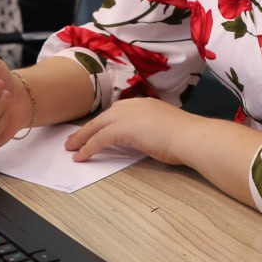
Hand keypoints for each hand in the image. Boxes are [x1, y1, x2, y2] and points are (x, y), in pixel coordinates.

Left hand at [64, 97, 199, 165]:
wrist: (190, 136)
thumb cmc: (185, 137)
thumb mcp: (165, 128)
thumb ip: (151, 130)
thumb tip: (145, 139)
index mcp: (144, 104)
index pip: (117, 111)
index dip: (104, 121)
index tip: (95, 129)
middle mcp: (133, 105)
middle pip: (103, 117)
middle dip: (87, 128)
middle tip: (74, 139)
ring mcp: (127, 115)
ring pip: (97, 126)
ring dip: (82, 138)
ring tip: (71, 148)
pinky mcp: (123, 128)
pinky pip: (99, 139)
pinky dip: (88, 148)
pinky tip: (81, 157)